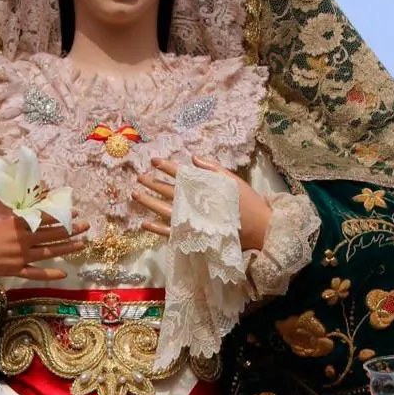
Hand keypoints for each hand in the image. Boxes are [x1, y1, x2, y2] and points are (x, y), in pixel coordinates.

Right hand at [0, 197, 86, 280]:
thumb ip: (15, 198)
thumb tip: (37, 190)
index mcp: (18, 220)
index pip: (47, 217)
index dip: (63, 215)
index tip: (75, 212)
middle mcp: (22, 239)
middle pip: (53, 234)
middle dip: (71, 230)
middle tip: (85, 227)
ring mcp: (19, 256)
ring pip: (49, 253)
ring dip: (67, 249)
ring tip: (81, 245)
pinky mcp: (13, 269)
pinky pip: (35, 273)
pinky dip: (50, 274)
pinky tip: (64, 273)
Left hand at [132, 158, 272, 249]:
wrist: (258, 230)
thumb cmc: (247, 204)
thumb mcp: (233, 181)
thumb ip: (212, 169)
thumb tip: (192, 157)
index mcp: (203, 189)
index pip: (180, 175)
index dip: (167, 167)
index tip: (153, 160)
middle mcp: (194, 205)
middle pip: (168, 192)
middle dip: (152, 183)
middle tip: (139, 176)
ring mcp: (190, 222)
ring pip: (163, 210)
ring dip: (148, 202)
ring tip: (134, 194)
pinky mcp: (191, 237)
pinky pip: (170, 233)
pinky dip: (156, 229)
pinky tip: (144, 223)